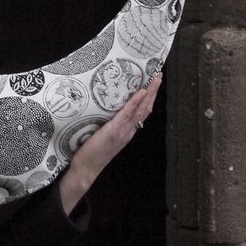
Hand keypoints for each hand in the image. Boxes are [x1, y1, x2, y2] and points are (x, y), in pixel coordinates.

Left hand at [58, 72, 161, 214]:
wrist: (86, 169)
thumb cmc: (91, 153)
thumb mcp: (103, 137)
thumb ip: (109, 126)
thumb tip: (106, 109)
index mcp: (126, 132)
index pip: (141, 112)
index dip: (149, 98)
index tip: (153, 84)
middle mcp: (128, 131)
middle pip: (145, 109)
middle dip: (153, 92)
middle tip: (159, 76)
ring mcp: (123, 131)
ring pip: (140, 109)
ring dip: (149, 93)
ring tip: (155, 79)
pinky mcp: (114, 131)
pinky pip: (127, 114)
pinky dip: (135, 102)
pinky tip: (142, 92)